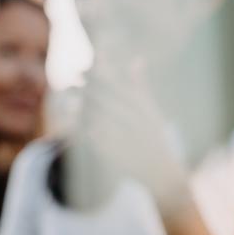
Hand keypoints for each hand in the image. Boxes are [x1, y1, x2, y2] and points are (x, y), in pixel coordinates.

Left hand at [80, 64, 190, 213]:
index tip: (83, 69)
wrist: (162, 174)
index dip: (98, 77)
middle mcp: (137, 123)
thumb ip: (140, 86)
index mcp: (144, 110)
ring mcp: (128, 140)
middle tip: (71, 82)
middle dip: (87, 90)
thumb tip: (136, 59)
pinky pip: (98, 141)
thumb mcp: (151, 111)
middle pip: (107, 101)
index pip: (117, 88)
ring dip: (84, 109)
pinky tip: (80, 125)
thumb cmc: (155, 138)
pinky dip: (88, 132)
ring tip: (73, 100)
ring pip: (100, 120)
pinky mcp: (118, 157)